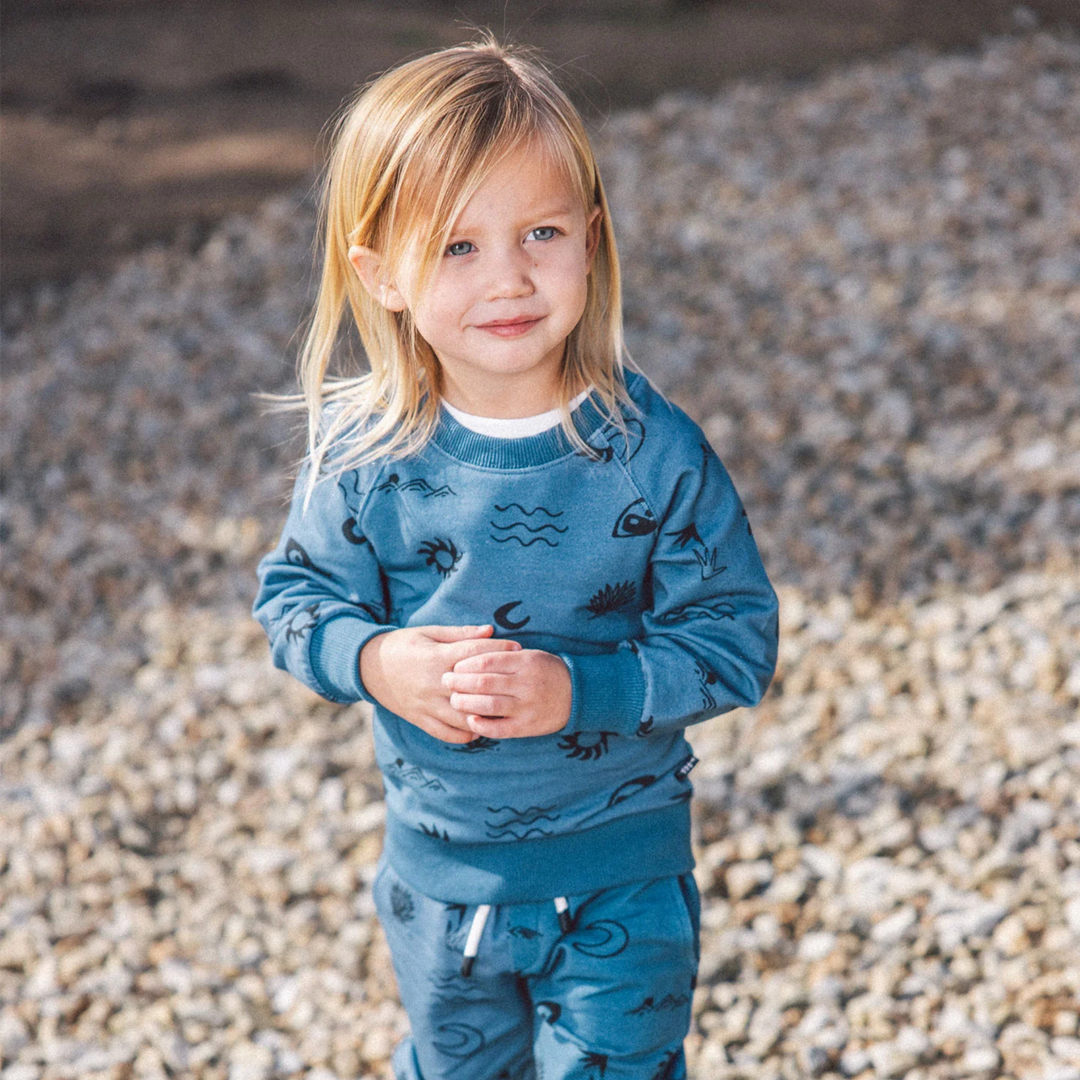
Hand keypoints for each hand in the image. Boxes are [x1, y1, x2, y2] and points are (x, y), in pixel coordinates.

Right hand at [360, 625, 520, 742]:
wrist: (367, 666)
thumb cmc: (402, 644)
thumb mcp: (429, 632)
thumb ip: (460, 634)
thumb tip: (489, 630)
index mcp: (437, 657)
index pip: (475, 655)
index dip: (499, 650)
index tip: (518, 649)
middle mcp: (433, 683)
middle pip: (474, 689)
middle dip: (498, 684)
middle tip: (517, 681)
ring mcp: (426, 704)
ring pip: (463, 716)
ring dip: (484, 715)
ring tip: (503, 710)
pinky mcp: (419, 719)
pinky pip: (446, 733)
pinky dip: (464, 734)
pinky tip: (478, 727)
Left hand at [442, 649, 571, 738]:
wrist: (576, 694)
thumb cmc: (546, 671)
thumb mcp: (530, 655)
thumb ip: (503, 654)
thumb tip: (470, 654)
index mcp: (525, 662)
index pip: (488, 660)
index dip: (466, 664)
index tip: (453, 666)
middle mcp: (526, 684)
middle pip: (484, 683)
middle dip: (460, 682)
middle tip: (446, 681)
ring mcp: (527, 707)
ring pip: (489, 705)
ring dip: (466, 703)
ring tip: (454, 700)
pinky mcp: (527, 726)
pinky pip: (500, 729)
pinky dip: (482, 725)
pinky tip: (471, 720)